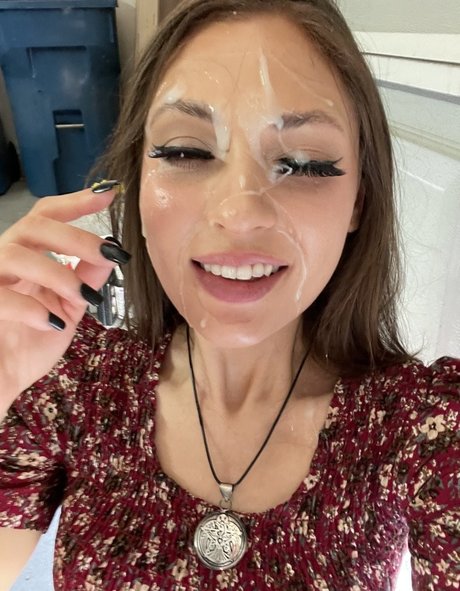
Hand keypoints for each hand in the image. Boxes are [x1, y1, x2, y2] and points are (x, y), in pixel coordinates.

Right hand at [0, 181, 129, 417]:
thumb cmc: (27, 346)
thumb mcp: (67, 311)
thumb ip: (85, 281)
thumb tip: (112, 253)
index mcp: (27, 258)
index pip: (46, 217)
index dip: (76, 202)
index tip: (110, 193)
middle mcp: (3, 260)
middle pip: (34, 225)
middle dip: (76, 237)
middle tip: (110, 254)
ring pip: (15, 253)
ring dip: (57, 273)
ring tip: (83, 298)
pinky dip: (30, 308)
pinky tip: (52, 323)